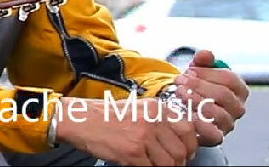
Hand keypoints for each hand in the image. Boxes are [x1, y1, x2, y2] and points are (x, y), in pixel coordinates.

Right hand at [55, 96, 200, 165]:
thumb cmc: (103, 115)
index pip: (188, 129)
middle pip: (182, 150)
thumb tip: (177, 138)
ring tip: (156, 166)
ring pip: (170, 163)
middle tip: (173, 164)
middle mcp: (152, 120)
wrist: (77, 119)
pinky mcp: (132, 153)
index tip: (186, 152)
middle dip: (180, 161)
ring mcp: (143, 137)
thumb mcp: (135, 108)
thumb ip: (156, 118)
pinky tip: (142, 166)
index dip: (190, 145)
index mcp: (155, 108)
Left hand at [171, 49, 248, 144]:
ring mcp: (228, 123)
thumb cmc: (195, 88)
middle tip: (179, 81)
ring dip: (195, 101)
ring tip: (179, 93)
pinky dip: (198, 123)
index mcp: (238, 89)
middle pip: (223, 94)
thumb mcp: (197, 72)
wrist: (184, 109)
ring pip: (217, 113)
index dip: (207, 74)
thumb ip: (202, 61)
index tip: (189, 71)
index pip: (230, 79)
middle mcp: (237, 108)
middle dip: (198, 85)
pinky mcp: (217, 137)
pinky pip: (213, 134)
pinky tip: (185, 113)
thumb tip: (205, 54)